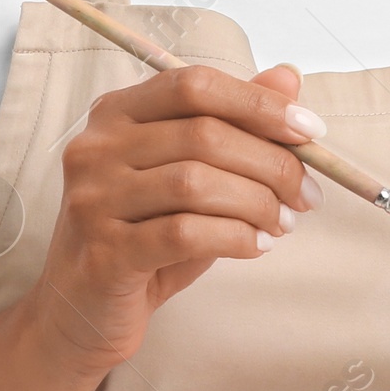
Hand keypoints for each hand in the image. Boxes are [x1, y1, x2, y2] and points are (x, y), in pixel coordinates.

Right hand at [22, 61, 321, 375]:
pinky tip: (256, 246)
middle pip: (203, 134)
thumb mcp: (191, 173)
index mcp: (116, 113)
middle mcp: (96, 148)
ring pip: (196, 183)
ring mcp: (93, 200)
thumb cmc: (144, 236)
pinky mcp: (104, 253)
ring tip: (282, 223)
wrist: (80, 311)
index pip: (193, 85)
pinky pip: (185, 234)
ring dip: (257, 203)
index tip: (309, 130)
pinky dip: (234, 238)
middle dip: (271, 163)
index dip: (257, 102)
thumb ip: (234, 125)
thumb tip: (288, 79)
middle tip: (306, 193)